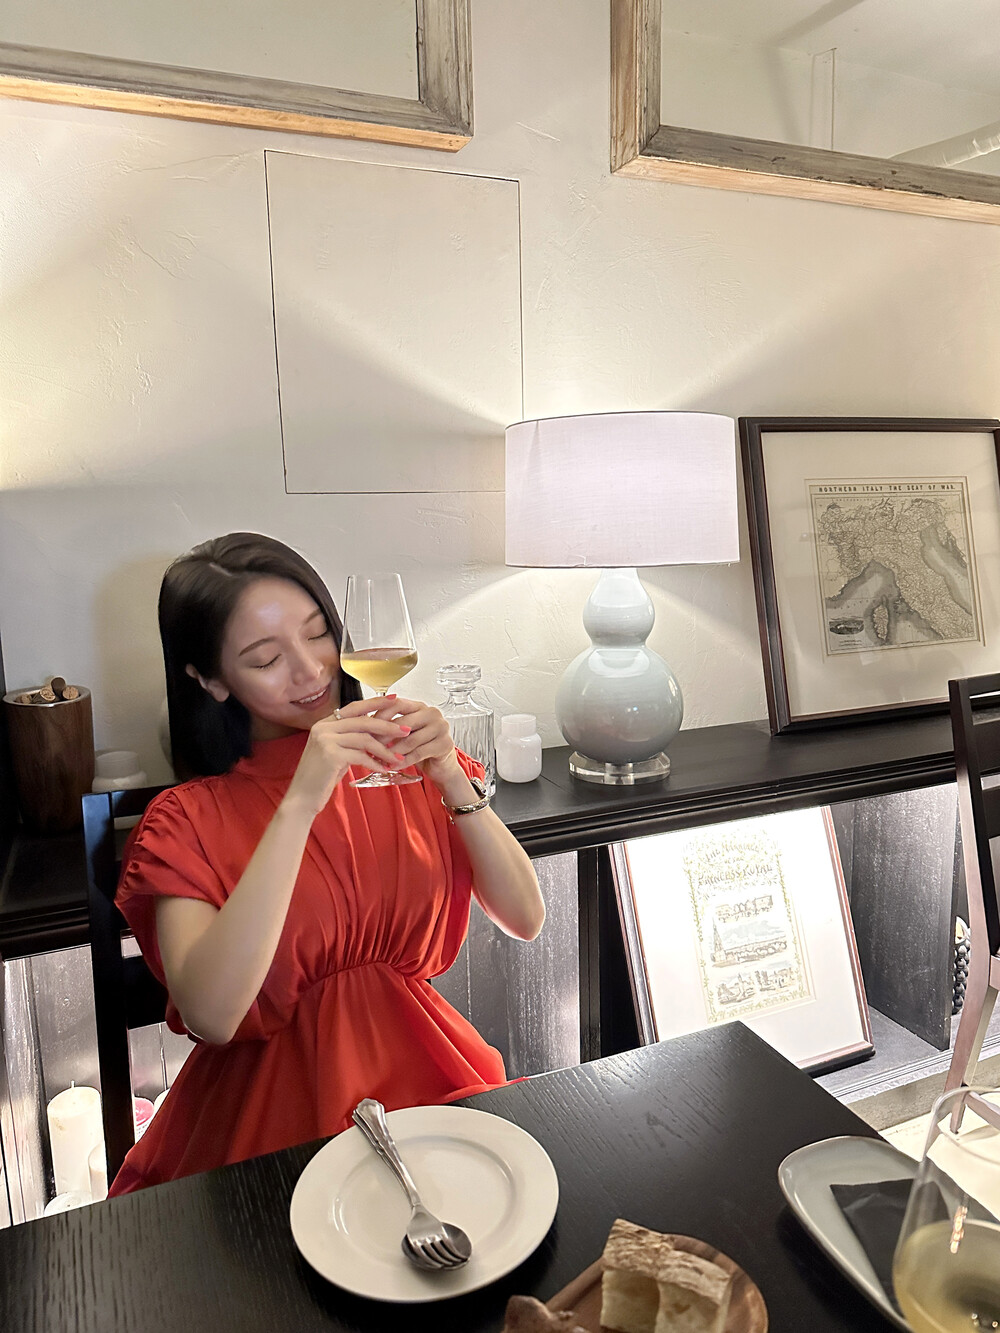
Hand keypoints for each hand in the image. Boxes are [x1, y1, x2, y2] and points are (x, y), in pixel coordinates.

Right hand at [283, 698, 411, 817]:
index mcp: (324, 723)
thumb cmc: (321, 777)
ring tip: (398, 758)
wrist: (302, 798)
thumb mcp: (336, 752)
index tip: (395, 699)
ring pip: (365, 738)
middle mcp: (323, 727)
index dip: (376, 702)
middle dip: (388, 726)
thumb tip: (379, 730)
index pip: (354, 707)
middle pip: (363, 721)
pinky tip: (384, 769)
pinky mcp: (330, 754)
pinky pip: (361, 755)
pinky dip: (375, 762)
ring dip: (385, 749)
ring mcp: (325, 739)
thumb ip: (351, 739)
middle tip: (406, 730)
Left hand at [373, 696, 469, 795]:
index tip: (367, 727)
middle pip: (404, 721)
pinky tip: (393, 766)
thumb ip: (390, 726)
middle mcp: (432, 713)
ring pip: (410, 739)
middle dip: (384, 736)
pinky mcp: (445, 744)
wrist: (441, 765)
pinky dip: (403, 761)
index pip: (397, 704)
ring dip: (393, 751)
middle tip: (370, 746)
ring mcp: (441, 727)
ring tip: (380, 759)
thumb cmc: (420, 747)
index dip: (380, 714)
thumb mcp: (404, 734)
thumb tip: (366, 726)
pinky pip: (419, 753)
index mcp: (420, 706)